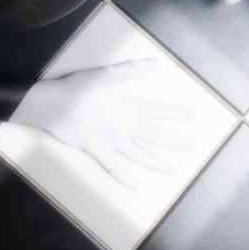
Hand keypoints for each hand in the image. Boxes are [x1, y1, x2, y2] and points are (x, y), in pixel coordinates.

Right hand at [8, 58, 195, 189]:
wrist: (55, 106)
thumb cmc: (80, 87)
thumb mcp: (107, 73)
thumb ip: (131, 69)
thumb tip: (154, 62)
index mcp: (129, 107)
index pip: (158, 111)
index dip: (176, 113)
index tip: (193, 117)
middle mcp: (125, 127)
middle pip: (154, 136)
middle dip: (174, 141)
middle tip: (191, 147)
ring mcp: (112, 141)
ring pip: (139, 154)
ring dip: (155, 162)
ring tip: (170, 170)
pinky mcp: (97, 150)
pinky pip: (113, 167)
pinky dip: (124, 177)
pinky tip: (134, 186)